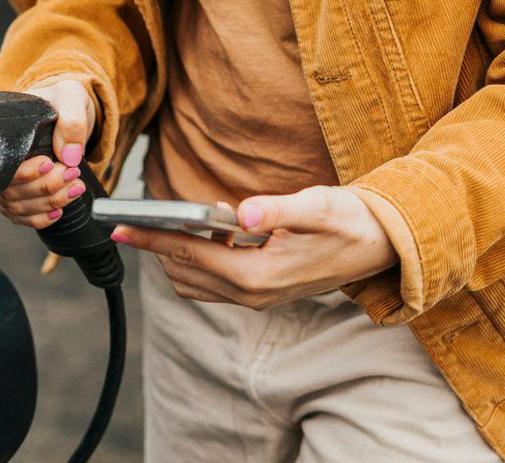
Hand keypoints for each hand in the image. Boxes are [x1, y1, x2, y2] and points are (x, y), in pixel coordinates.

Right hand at [0, 75, 97, 230]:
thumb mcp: (70, 97)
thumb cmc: (59, 100)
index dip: (27, 174)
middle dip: (47, 188)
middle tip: (73, 174)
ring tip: (75, 189)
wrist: (62, 107)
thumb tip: (69, 155)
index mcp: (3, 138)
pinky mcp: (19, 194)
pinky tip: (57, 211)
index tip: (51, 164)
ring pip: (19, 207)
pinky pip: (21, 216)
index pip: (4, 168)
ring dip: (49, 203)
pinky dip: (40, 219)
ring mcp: (7, 181)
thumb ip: (72, 121)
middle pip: (12, 192)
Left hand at [111, 186, 397, 308]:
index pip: (192, 256)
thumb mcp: (319, 206)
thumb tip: (243, 212)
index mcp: (260, 276)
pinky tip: (208, 232)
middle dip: (156, 247)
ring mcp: (257, 298)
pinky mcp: (262, 293)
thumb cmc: (352, 220)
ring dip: (176, 256)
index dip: (153, 239)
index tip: (120, 227)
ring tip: (169, 223)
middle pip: (185, 273)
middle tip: (133, 219)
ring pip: (195, 283)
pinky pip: (214, 283)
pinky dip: (198, 261)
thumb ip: (279, 209)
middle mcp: (254, 295)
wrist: (384, 246)